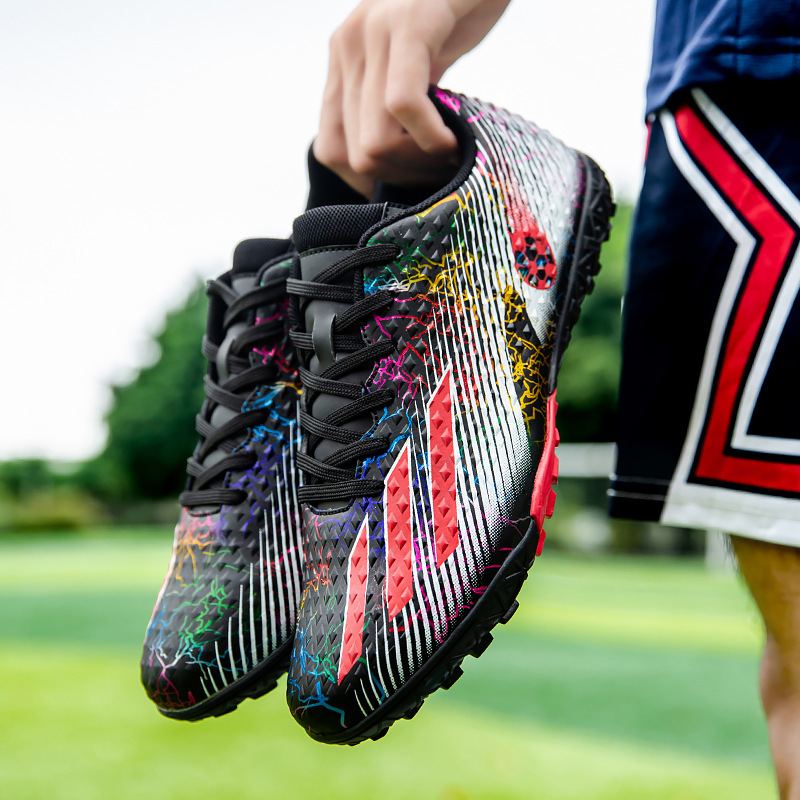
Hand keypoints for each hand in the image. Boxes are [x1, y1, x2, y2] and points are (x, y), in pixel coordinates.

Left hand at [314, 0, 511, 195]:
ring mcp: (373, 33)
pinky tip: (452, 140)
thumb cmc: (459, 10)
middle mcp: (347, 46)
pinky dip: (430, 138)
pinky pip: (403, 105)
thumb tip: (390, 163)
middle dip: (402, 176)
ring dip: (419, 163)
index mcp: (344, 59)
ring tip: (450, 151)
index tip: (409, 178)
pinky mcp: (408, 25)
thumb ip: (393, 102)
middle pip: (356, 156)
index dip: (370, 180)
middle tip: (439, 167)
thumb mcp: (416, 64)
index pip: (331, 149)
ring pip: (374, 143)